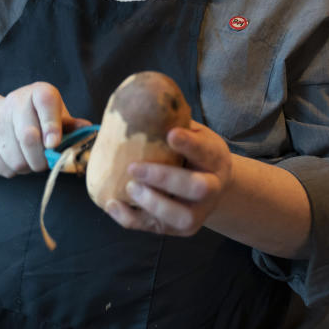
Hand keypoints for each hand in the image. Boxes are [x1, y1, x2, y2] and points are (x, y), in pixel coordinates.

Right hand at [0, 82, 91, 177]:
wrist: (0, 115)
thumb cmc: (39, 118)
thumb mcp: (58, 116)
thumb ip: (72, 126)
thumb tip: (89, 133)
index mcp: (40, 93)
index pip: (46, 105)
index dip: (51, 127)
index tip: (54, 144)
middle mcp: (16, 101)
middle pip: (28, 138)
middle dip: (41, 159)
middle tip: (46, 163)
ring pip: (15, 158)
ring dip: (27, 167)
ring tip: (31, 160)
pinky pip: (2, 167)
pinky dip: (12, 170)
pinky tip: (16, 158)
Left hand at [104, 121, 233, 235]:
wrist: (212, 187)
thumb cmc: (194, 153)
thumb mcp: (194, 134)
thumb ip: (175, 122)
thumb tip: (142, 98)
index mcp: (216, 160)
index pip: (205, 151)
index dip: (188, 144)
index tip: (171, 134)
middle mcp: (211, 190)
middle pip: (196, 188)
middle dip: (164, 178)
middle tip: (134, 167)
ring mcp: (196, 214)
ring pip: (180, 217)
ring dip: (152, 203)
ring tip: (129, 187)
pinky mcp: (177, 230)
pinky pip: (153, 229)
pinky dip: (130, 219)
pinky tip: (112, 204)